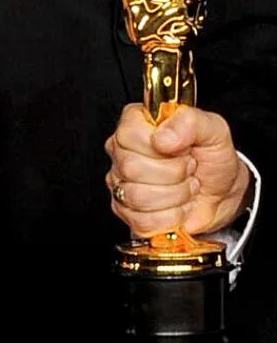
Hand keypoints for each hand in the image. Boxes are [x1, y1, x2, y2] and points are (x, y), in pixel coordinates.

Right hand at [105, 103, 250, 236]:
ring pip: (137, 197)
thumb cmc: (212, 159)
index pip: (129, 134)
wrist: (222, 193)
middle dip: (173, 173)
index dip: (161, 147)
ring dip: (174, 196)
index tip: (182, 148)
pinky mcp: (125, 211)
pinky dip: (171, 216)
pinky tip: (177, 205)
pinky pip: (142, 220)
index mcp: (136, 124)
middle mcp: (122, 152)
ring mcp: (119, 183)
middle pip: (132, 168)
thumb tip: (163, 138)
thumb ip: (191, 122)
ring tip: (184, 186)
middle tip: (188, 169)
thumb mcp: (214, 130)